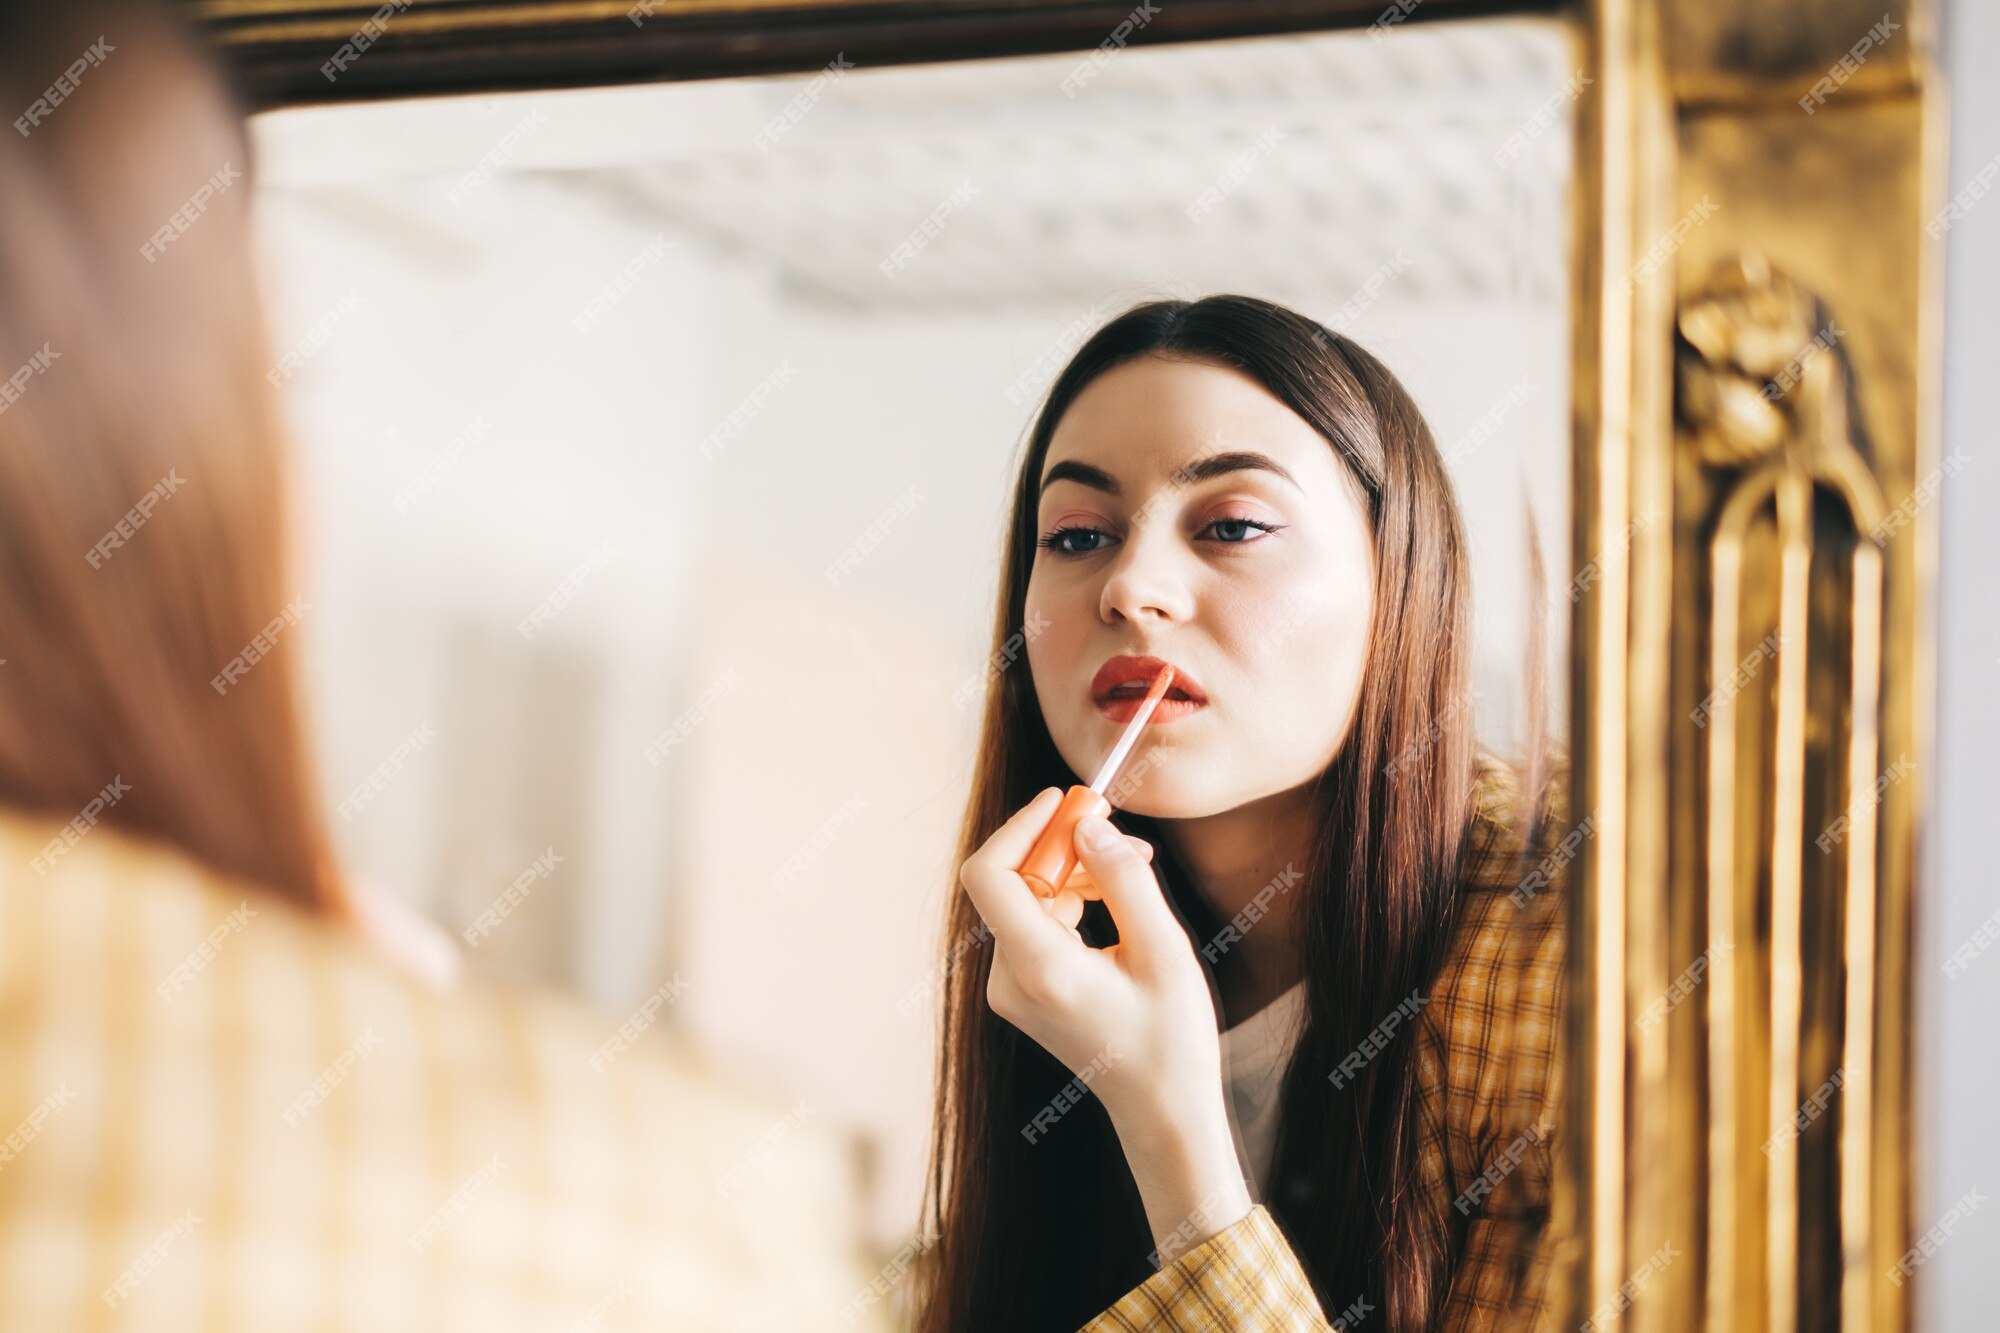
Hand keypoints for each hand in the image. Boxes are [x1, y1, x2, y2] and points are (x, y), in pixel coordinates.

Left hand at [958, 787, 1251, 1256]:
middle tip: (1117, 830)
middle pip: (1011, 883)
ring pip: (1026, 902)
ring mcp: (1010, 990)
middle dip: (1062, 848)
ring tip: (1134, 871)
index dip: (1021, 826)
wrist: (1161, 1109)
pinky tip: (1116, 905)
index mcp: (1039, 969)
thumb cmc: (1170, 1037)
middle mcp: (1009, 980)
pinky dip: (1069, 904)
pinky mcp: (1021, 993)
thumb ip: (1124, 879)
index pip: (989, 875)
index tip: (1064, 801)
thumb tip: (1089, 825)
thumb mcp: (1163, 950)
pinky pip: (1033, 926)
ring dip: (1074, 876)